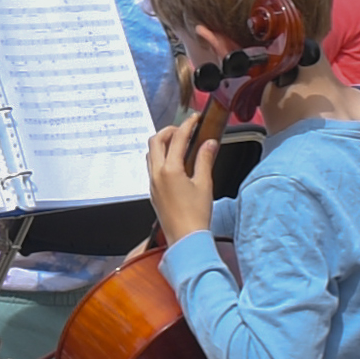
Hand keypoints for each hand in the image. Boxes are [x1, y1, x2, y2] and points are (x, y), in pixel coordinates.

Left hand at [143, 99, 219, 246]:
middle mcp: (157, 175)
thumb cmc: (196, 216)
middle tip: (184, 129)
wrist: (185, 239)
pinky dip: (161, 158)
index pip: (177, 138)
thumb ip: (205, 159)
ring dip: (162, 144)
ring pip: (150, 154)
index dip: (187, 125)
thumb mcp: (205, 184)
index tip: (195, 119)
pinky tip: (175, 163)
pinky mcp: (153, 193)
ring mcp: (153, 184)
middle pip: (155, 141)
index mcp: (170, 170)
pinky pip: (152, 168)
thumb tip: (209, 143)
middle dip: (169, 131)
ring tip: (179, 144)